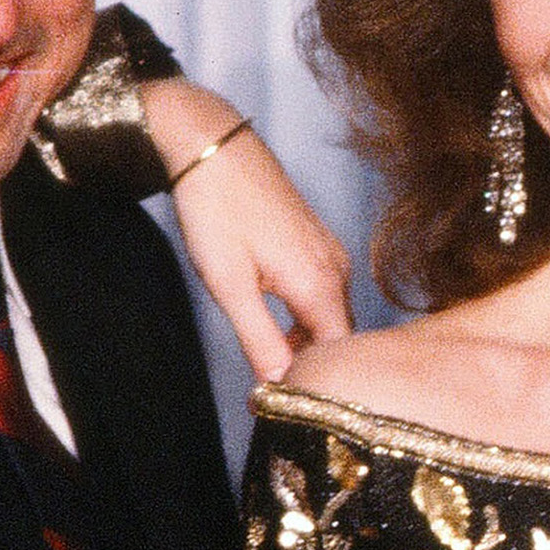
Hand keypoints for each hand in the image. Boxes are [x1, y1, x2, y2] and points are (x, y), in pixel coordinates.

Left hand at [144, 79, 354, 380]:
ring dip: (304, 341)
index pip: (337, 356)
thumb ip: (260, 340)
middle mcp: (336, 269)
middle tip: (269, 391)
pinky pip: (323, 293)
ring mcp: (329, 252)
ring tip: (267, 359)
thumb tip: (278, 384)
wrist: (212, 145)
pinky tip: (270, 317)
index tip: (279, 404)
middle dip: (309, 366)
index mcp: (320, 284)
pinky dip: (303, 315)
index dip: (312, 383)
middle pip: (337, 338)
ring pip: (329, 316)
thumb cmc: (216, 209)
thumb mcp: (231, 285)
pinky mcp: (317, 241)